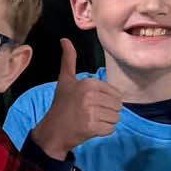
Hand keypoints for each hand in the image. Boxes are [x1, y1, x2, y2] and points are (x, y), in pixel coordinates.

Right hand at [28, 39, 119, 158]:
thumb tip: (65, 39)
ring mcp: (91, 112)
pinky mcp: (92, 127)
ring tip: (90, 120)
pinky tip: (90, 129)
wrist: (52, 131)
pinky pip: (111, 129)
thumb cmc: (62, 105)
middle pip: (118, 106)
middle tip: (89, 113)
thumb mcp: (65, 80)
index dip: (106, 100)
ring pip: (116, 118)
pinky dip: (103, 131)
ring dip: (106, 122)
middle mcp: (90, 95)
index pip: (116, 94)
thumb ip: (69, 60)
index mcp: (88, 82)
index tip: (89, 103)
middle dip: (107, 112)